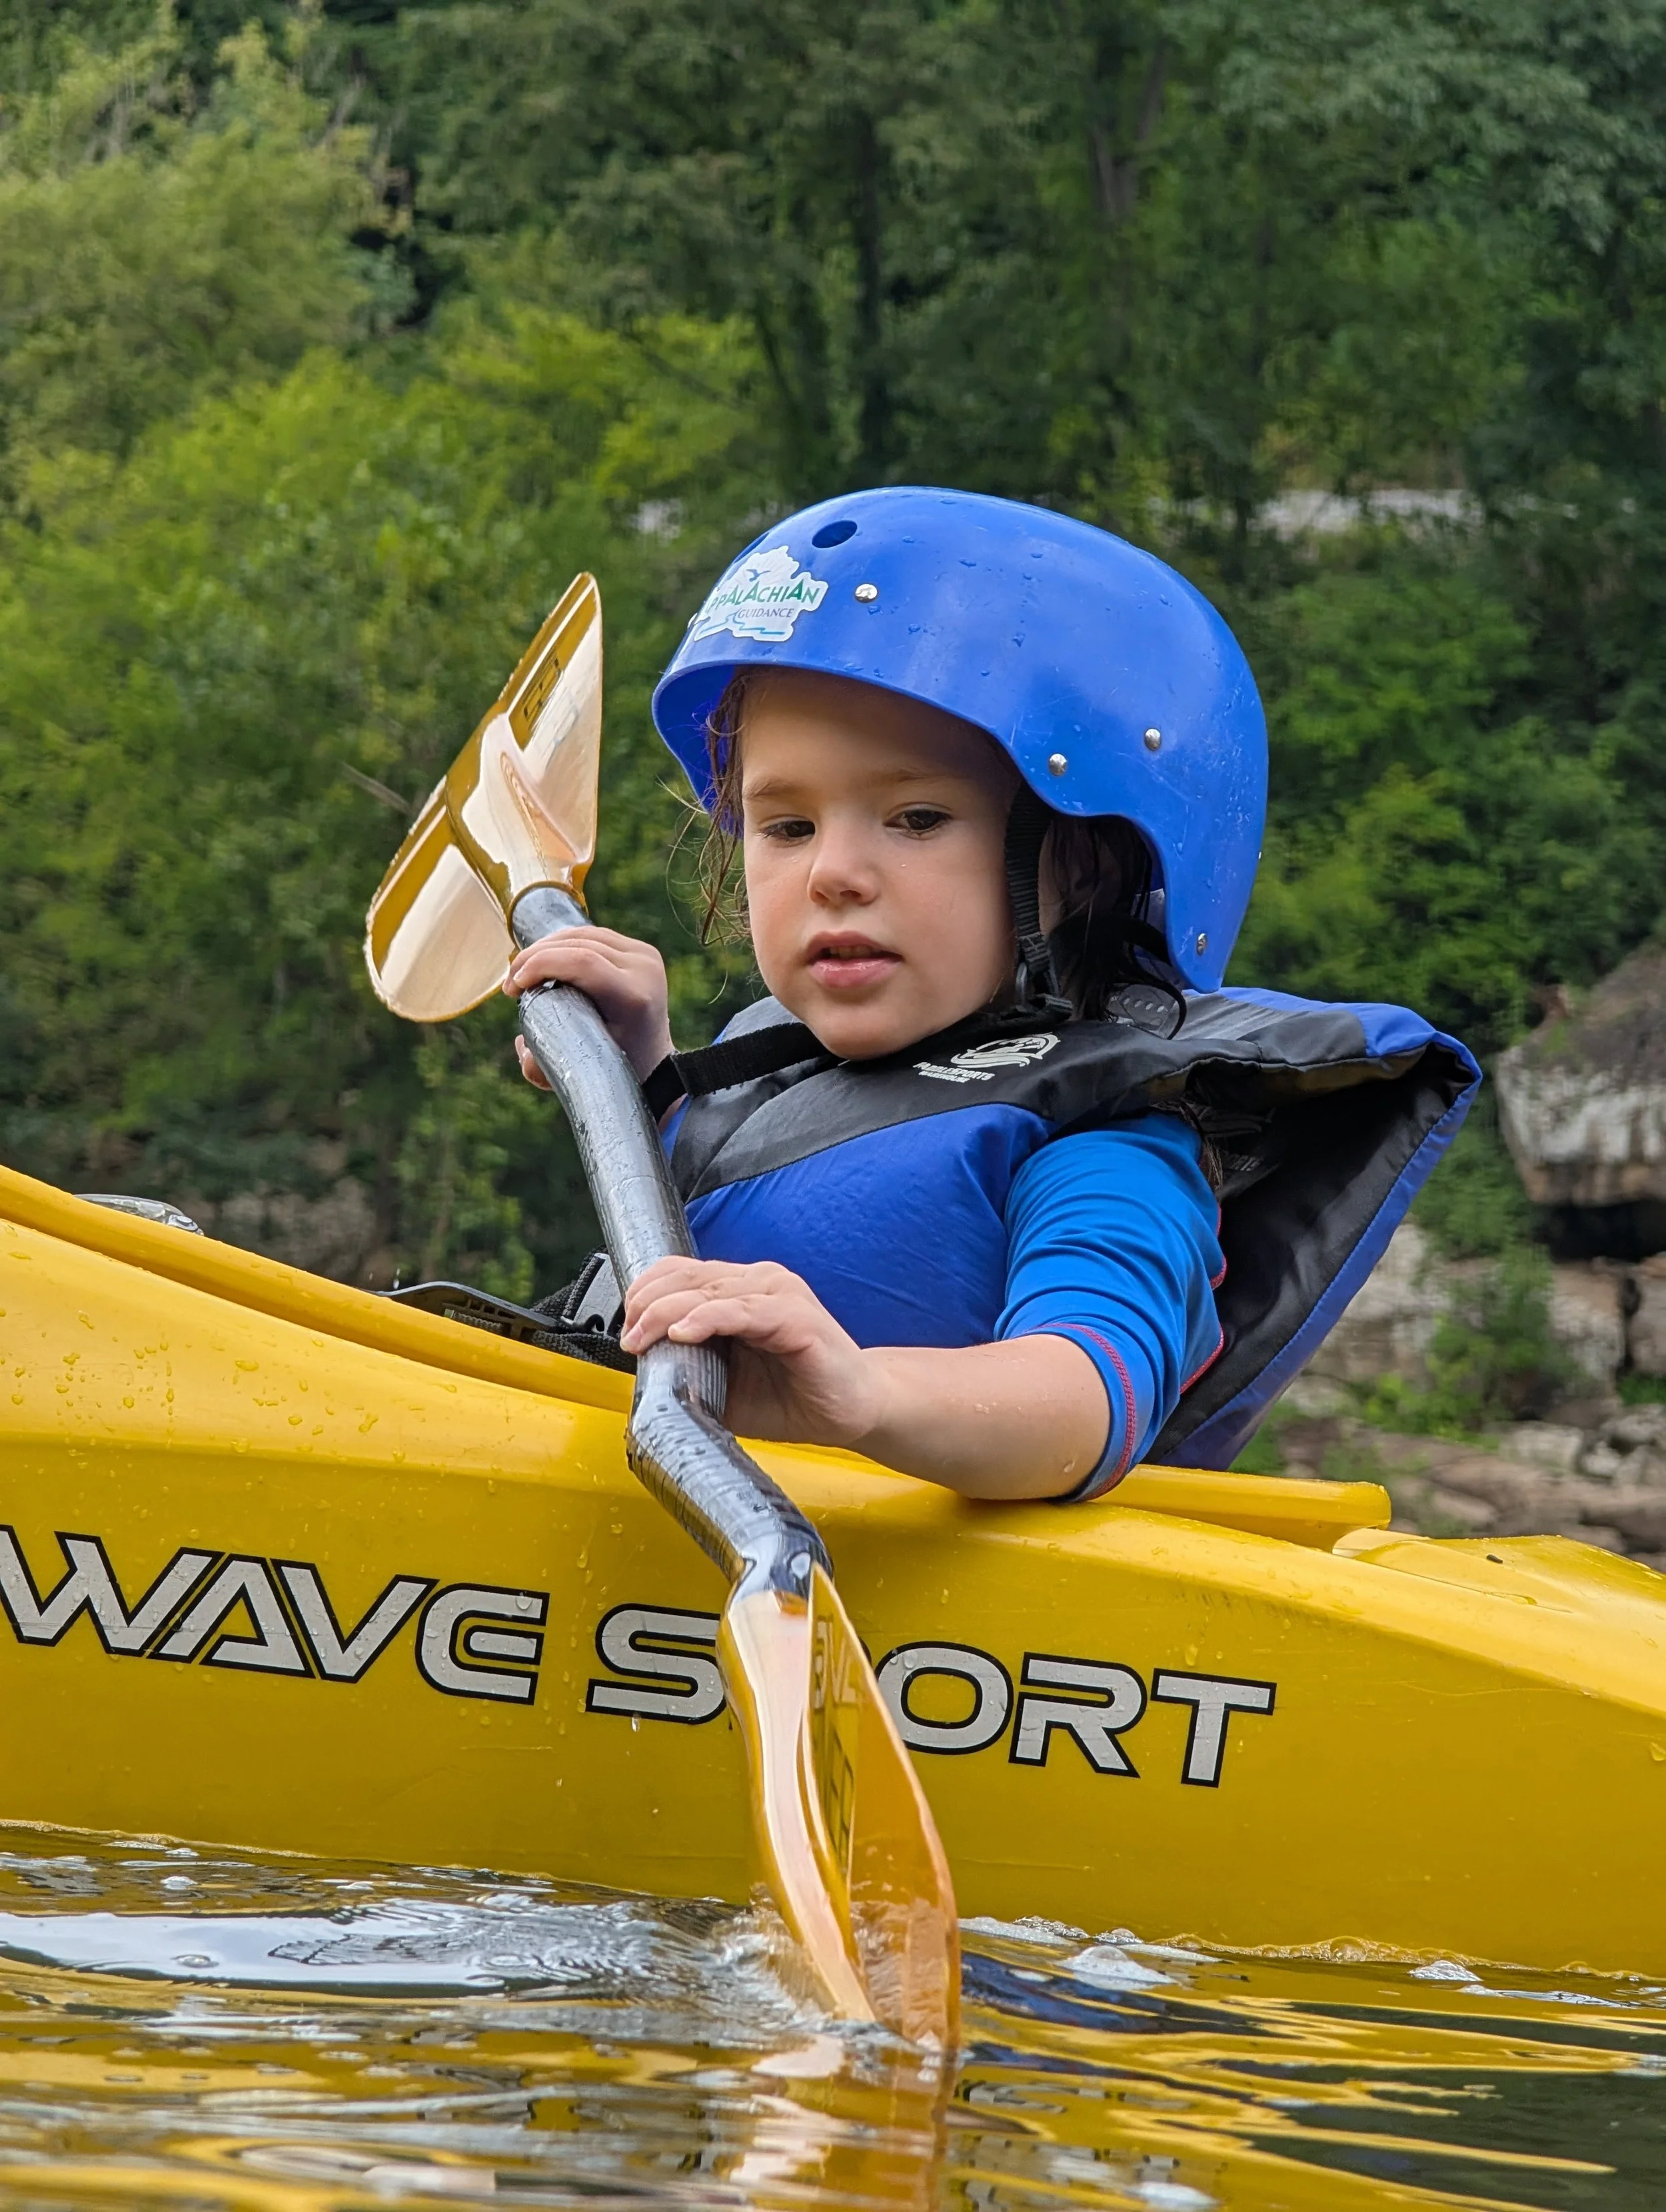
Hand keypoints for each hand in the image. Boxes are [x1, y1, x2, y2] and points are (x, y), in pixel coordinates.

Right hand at [504, 926, 673, 1083]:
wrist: (652, 1063)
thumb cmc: (612, 1071)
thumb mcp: (576, 1073)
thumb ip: (541, 1069)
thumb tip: (521, 1043)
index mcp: (633, 997)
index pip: (582, 961)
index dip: (540, 964)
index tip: (514, 987)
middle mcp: (645, 970)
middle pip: (580, 943)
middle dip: (535, 956)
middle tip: (511, 981)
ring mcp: (646, 956)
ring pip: (585, 935)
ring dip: (546, 947)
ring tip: (522, 970)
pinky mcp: (642, 950)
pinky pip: (595, 935)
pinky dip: (565, 943)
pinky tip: (544, 958)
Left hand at [620, 1257, 889, 1449]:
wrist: (855, 1411)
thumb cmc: (796, 1395)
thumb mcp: (726, 1385)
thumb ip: (691, 1370)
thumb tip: (645, 1376)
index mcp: (742, 1290)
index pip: (681, 1271)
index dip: (646, 1291)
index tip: (627, 1326)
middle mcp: (760, 1282)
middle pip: (688, 1276)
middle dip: (648, 1304)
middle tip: (630, 1338)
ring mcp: (780, 1295)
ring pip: (709, 1290)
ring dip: (667, 1312)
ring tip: (643, 1336)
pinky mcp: (797, 1317)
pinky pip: (742, 1310)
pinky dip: (708, 1319)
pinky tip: (684, 1333)